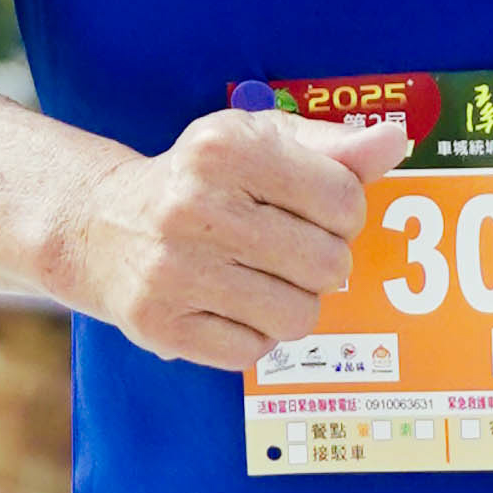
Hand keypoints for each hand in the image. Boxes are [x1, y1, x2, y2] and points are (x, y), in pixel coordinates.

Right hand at [64, 101, 408, 370]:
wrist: (99, 226)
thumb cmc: (198, 180)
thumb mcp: (257, 141)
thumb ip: (330, 144)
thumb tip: (393, 143)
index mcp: (226, 149)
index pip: (344, 200)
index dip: (343, 214)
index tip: (314, 212)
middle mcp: (194, 208)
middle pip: (327, 265)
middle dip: (323, 264)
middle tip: (288, 251)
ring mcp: (173, 271)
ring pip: (297, 316)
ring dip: (292, 304)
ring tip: (259, 280)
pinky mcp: (159, 324)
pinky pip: (252, 352)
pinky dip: (252, 335)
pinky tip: (226, 304)